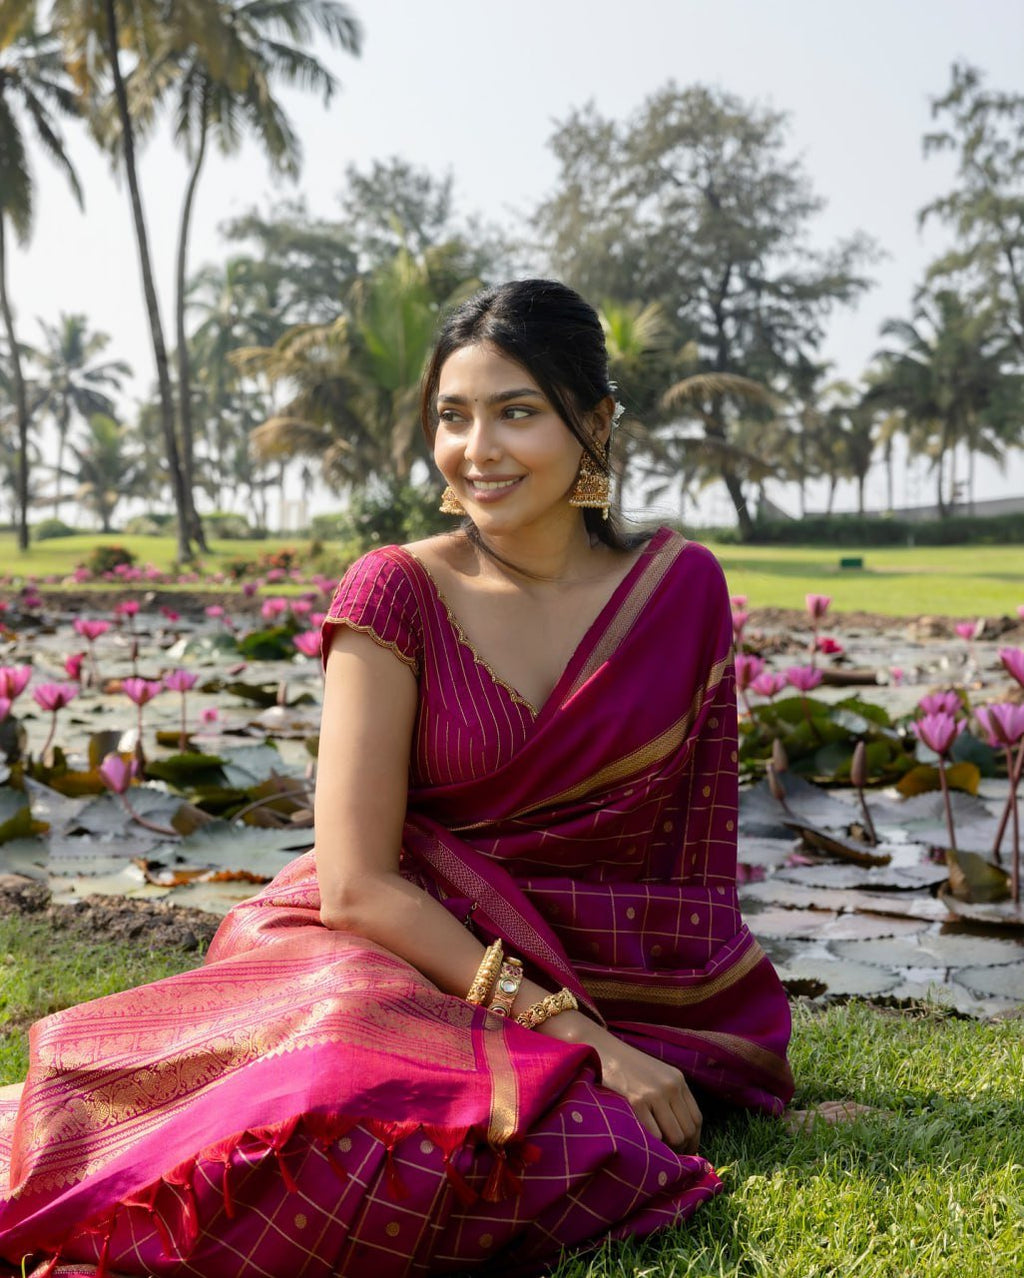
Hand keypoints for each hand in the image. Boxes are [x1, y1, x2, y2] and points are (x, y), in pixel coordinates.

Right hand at [540, 1012, 701, 1152]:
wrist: (600, 1050)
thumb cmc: (626, 1068)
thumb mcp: (656, 1076)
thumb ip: (670, 1098)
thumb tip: (682, 1136)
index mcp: (677, 1080)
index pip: (696, 1119)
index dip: (693, 1140)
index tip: (685, 1152)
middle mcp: (670, 1087)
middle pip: (687, 1131)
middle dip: (679, 1148)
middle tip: (666, 1154)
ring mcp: (654, 1094)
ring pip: (673, 1136)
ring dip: (665, 1148)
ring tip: (653, 1148)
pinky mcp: (636, 1101)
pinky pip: (653, 1135)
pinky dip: (649, 1143)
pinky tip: (640, 1140)